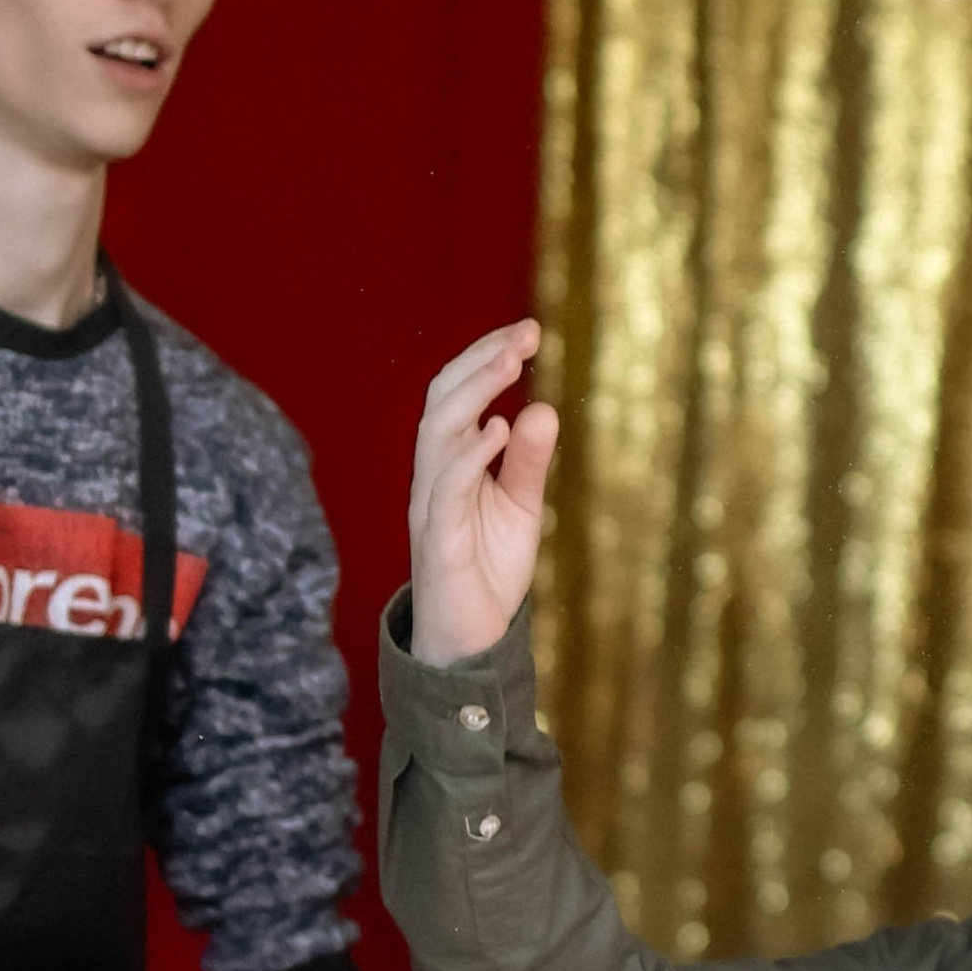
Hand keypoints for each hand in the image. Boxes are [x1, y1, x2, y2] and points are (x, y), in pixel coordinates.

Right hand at [409, 322, 559, 665]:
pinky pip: (445, 489)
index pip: (457, 395)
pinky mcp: (437, 540)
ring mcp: (430, 506)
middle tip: (524, 335)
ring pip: (436, 434)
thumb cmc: (487, 570)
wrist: (470, 640)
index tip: (528, 330)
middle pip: (441, 400)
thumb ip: (529, 462)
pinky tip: (498, 431)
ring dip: (474, 393)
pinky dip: (469, 456)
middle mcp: (432, 476)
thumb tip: (541, 408)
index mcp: (450, 463)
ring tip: (511, 364)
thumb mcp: (520, 508)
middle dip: (481, 361)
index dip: (486, 357)